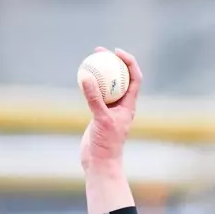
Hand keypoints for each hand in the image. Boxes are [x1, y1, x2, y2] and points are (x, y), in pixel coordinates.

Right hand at [78, 47, 142, 171]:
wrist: (100, 162)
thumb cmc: (106, 144)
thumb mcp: (100, 119)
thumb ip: (94, 98)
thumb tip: (86, 77)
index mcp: (129, 105)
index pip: (134, 78)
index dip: (129, 62)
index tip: (116, 52)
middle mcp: (122, 105)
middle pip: (121, 78)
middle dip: (112, 62)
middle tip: (100, 51)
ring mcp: (110, 109)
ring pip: (107, 85)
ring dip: (100, 72)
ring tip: (89, 58)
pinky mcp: (98, 114)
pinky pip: (95, 95)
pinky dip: (89, 85)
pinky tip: (80, 76)